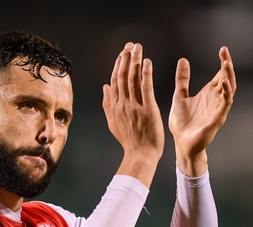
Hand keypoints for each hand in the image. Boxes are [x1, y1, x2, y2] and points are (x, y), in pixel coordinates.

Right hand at [102, 43, 164, 186]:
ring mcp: (134, 106)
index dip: (118, 65)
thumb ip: (108, 104)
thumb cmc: (130, 141)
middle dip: (125, 58)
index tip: (122, 53)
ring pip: (132, 79)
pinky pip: (145, 88)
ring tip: (137, 47)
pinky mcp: (148, 109)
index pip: (115, 81)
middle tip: (130, 45)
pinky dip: (145, 74)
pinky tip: (147, 62)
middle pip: (122, 76)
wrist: (140, 154)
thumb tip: (105, 87)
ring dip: (134, 61)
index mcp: (115, 106)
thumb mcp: (113, 122)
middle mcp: (122, 104)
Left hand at [169, 46, 235, 175]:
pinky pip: (225, 105)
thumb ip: (182, 79)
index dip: (223, 61)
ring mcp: (218, 109)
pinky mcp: (217, 119)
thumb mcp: (180, 96)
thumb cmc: (182, 123)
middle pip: (227, 79)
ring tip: (226, 64)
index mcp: (208, 93)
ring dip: (229, 76)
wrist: (180, 144)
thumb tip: (183, 60)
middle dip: (227, 65)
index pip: (220, 74)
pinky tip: (225, 84)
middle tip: (225, 52)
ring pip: (229, 90)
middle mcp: (216, 99)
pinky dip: (227, 94)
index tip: (222, 49)